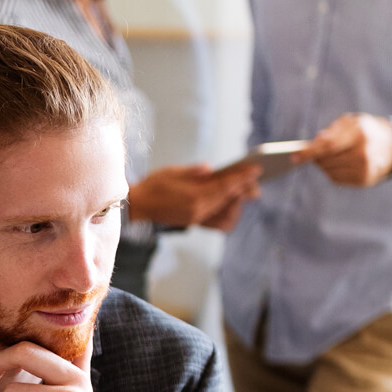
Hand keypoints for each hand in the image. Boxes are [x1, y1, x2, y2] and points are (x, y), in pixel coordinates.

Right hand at [128, 162, 260, 227]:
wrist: (136, 205)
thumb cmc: (152, 185)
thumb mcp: (173, 172)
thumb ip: (194, 172)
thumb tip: (210, 170)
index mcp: (194, 197)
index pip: (225, 186)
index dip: (242, 177)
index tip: (255, 169)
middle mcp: (198, 210)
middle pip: (229, 199)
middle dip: (243, 189)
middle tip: (254, 180)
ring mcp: (196, 218)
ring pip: (226, 212)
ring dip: (236, 201)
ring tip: (243, 191)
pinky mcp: (193, 222)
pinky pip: (218, 221)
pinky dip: (227, 212)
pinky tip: (230, 203)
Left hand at [293, 113, 391, 186]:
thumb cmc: (364, 130)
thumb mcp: (351, 122)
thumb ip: (333, 129)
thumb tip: (316, 141)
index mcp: (360, 133)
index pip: (328, 145)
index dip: (309, 152)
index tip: (294, 157)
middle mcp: (365, 152)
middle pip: (327, 160)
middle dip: (315, 158)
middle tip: (309, 155)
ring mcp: (366, 168)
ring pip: (329, 171)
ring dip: (323, 165)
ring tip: (326, 158)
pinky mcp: (365, 180)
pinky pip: (336, 179)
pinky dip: (331, 172)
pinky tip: (337, 165)